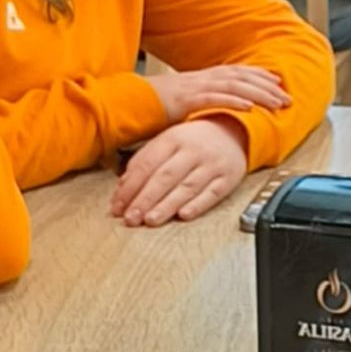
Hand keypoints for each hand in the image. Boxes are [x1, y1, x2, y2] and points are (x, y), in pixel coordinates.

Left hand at [113, 119, 249, 226]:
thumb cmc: (193, 141)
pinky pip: (212, 193)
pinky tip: (184, 215)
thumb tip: (123, 188)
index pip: (147, 164)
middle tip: (131, 218)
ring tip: (151, 220)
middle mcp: (192, 150)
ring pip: (187, 187)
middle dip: (145, 199)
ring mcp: (212, 165)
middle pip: (165, 176)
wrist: (233, 131)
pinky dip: (198, 205)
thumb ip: (145, 162)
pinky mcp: (227, 178)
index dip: (130, 187)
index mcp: (173, 138)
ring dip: (167, 205)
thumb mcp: (168, 142)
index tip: (117, 206)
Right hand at [149, 64, 289, 121]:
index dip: (259, 74)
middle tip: (287, 97)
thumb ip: (203, 101)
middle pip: (243, 77)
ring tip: (277, 103)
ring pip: (235, 86)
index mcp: (204, 77)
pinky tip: (249, 108)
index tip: (277, 80)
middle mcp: (203, 78)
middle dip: (267, 86)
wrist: (131, 102)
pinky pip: (215, 99)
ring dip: (259, 94)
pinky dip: (234, 102)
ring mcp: (196, 87)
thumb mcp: (185, 99)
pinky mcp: (188, 99)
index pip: (238, 71)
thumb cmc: (155, 104)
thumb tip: (219, 108)